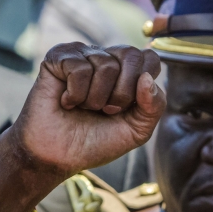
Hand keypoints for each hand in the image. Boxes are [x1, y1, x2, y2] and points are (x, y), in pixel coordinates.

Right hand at [0, 43, 164, 211]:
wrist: (59, 155)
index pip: (150, 58)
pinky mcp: (58, 57)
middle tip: (106, 110)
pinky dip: (76, 94)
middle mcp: (107, 58)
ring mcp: (83, 55)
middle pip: (132, 56)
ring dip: (96, 99)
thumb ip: (154, 106)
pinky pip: (80, 67)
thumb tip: (147, 78)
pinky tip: (66, 102)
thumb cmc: (96, 142)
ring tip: (83, 108)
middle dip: (122, 94)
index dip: (143, 85)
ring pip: (106, 64)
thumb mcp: (137, 131)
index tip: (126, 108)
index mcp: (129, 74)